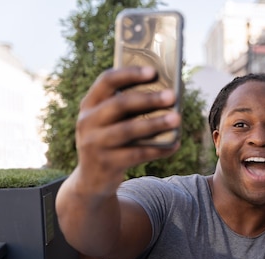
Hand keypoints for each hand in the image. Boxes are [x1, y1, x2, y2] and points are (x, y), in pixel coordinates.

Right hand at [74, 66, 180, 194]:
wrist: (92, 180)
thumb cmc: (109, 142)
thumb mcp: (108, 123)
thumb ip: (127, 108)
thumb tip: (165, 93)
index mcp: (89, 105)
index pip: (106, 81)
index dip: (129, 74)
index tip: (153, 71)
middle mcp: (87, 122)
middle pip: (119, 105)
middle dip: (148, 99)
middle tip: (172, 96)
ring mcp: (94, 144)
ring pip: (128, 130)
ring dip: (154, 124)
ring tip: (176, 119)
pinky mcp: (106, 164)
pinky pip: (136, 154)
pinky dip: (158, 149)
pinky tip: (174, 144)